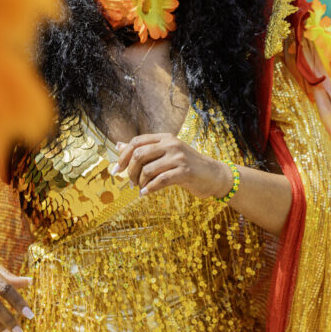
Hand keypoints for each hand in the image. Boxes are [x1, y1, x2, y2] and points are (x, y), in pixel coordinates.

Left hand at [112, 133, 232, 198]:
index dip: (123, 156)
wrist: (213, 175)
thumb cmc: (186, 165)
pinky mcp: (185, 172)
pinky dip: (149, 189)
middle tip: (130, 182)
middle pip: (139, 154)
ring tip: (140, 188)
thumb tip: (118, 145)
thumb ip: (143, 149)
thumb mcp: (165, 153)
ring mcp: (178, 157)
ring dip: (140, 182)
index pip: (136, 141)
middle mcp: (171, 144)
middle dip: (130, 171)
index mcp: (164, 138)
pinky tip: (145, 193)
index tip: (117, 170)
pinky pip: (160, 181)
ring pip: (148, 169)